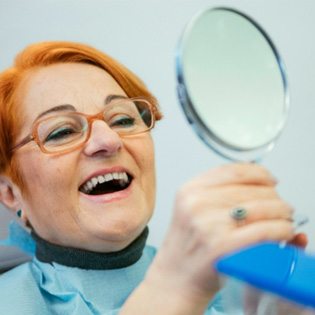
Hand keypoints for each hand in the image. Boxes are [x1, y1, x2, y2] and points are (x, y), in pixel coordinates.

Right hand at [146, 163, 296, 307]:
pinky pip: (265, 230)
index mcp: (190, 190)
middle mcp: (197, 203)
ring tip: (284, 219)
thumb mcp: (192, 208)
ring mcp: (209, 224)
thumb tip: (259, 180)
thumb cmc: (188, 245)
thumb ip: (218, 191)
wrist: (176, 277)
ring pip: (263, 207)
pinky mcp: (223, 246)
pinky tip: (283, 232)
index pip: (234, 170)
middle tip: (281, 206)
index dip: (259, 173)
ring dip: (282, 212)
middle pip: (252, 188)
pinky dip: (281, 230)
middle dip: (275, 196)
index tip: (270, 180)